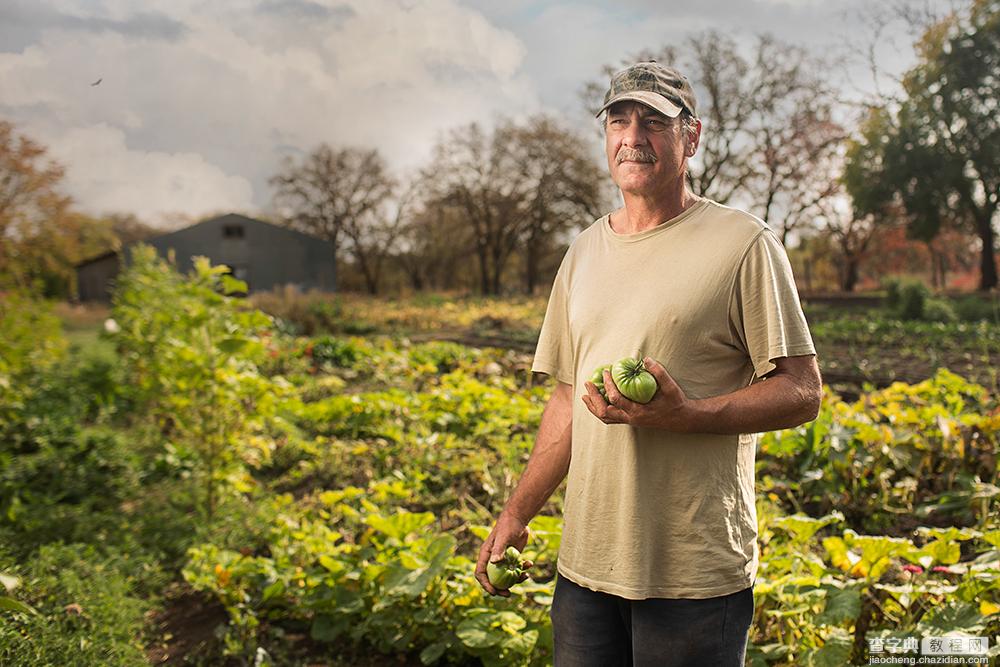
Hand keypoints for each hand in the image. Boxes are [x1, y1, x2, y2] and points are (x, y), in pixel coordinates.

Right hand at [475, 513, 532, 596]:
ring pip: (506, 576)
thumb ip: (499, 549)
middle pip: (493, 578)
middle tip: (507, 594)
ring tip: (525, 577)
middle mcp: (493, 559)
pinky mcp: (512, 557)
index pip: (480, 573)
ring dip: (515, 579)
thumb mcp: (503, 537)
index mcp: (486, 555)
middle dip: (499, 588)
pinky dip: (523, 569)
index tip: (494, 592)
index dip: (485, 584)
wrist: (519, 518)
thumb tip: (494, 562)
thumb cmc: (508, 525)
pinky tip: (530, 564)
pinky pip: (515, 569)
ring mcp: (503, 559)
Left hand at [581, 357, 695, 430]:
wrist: (682, 419)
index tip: (606, 372)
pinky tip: (597, 402)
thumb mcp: (670, 386)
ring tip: (585, 396)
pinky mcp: (630, 421)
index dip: (608, 385)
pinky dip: (601, 410)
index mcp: (638, 412)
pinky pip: (611, 418)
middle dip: (594, 398)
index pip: (616, 399)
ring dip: (594, 407)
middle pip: (604, 412)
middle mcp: (631, 419)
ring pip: (605, 418)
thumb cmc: (676, 402)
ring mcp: (630, 421)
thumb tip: (646, 359)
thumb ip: (659, 372)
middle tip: (587, 383)